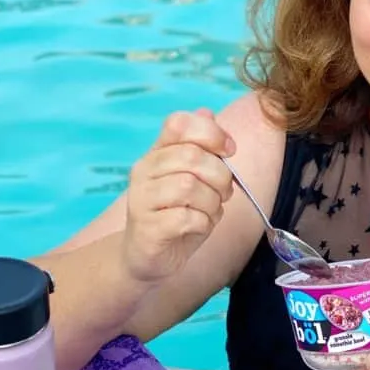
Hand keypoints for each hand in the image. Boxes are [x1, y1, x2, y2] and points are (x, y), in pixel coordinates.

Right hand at [122, 109, 234, 282]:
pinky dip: (203, 223)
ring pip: (190, 187)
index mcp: (156, 153)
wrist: (148, 256)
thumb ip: (201, 148)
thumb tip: (207, 112)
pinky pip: (186, 217)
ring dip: (212, 203)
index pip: (179, 123)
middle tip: (223, 193)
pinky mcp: (147, 228)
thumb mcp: (194, 178)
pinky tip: (197, 227)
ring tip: (209, 212)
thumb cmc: (176, 214)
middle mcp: (143, 171)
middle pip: (192, 157)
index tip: (229, 151)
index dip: (211, 133)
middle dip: (220, 176)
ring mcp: (141, 199)